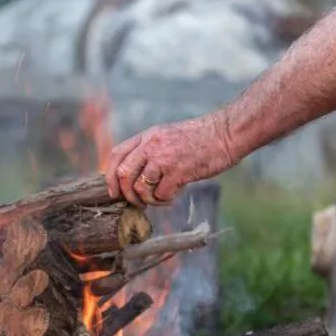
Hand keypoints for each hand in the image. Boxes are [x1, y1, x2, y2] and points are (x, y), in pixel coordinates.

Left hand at [105, 110, 237, 206]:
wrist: (226, 133)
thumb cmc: (200, 138)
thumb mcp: (168, 136)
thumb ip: (150, 151)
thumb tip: (135, 177)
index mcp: (147, 136)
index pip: (116, 155)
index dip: (109, 177)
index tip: (114, 192)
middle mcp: (151, 145)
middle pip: (123, 174)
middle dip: (127, 194)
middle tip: (137, 202)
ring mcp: (164, 158)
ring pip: (140, 188)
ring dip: (148, 200)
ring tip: (160, 198)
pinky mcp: (179, 171)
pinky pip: (160, 194)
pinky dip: (165, 200)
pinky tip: (175, 194)